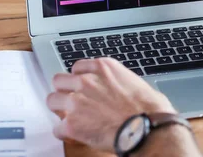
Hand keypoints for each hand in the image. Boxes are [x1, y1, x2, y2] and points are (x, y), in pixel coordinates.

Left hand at [46, 58, 175, 151]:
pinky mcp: (71, 124)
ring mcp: (76, 102)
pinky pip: (57, 128)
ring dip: (60, 109)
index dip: (80, 78)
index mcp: (104, 68)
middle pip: (59, 80)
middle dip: (65, 91)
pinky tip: (75, 135)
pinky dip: (65, 133)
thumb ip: (119, 82)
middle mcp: (87, 81)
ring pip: (52, 100)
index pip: (78, 67)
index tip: (83, 86)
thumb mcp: (136, 83)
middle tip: (73, 101)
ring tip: (71, 118)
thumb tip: (121, 90)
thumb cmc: (150, 109)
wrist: (146, 128)